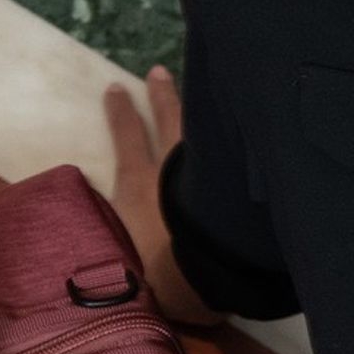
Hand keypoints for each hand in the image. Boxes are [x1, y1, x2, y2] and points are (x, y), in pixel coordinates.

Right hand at [101, 64, 225, 329]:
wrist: (207, 280)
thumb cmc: (157, 275)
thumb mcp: (122, 252)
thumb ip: (118, 231)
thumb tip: (101, 219)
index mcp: (139, 185)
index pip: (127, 138)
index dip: (120, 113)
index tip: (115, 88)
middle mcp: (174, 171)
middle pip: (169, 123)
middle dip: (162, 97)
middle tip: (158, 72)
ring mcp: (209, 176)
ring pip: (205, 133)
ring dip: (201, 110)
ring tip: (205, 88)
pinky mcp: (240, 188)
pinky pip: (238, 156)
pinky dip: (239, 142)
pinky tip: (251, 132)